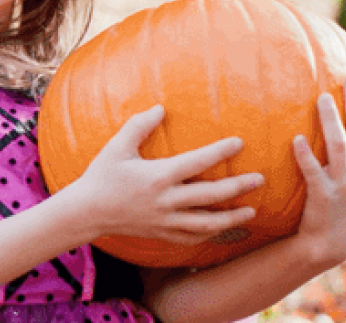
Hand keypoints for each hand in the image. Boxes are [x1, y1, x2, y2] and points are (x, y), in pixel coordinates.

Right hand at [67, 105, 263, 244]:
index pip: (197, 162)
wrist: (86, 211)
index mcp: (157, 176)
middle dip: (238, 187)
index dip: (220, 152)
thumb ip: (138, 126)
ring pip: (207, 223)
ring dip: (232, 217)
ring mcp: (164, 220)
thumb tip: (160, 107)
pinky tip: (224, 229)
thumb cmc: (100, 176)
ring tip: (251, 210)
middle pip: (211, 195)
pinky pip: (191, 238)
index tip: (239, 143)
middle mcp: (165, 200)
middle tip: (259, 179)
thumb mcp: (116, 147)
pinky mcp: (161, 233)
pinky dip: (211, 235)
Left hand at [292, 76, 345, 266]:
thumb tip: (344, 135)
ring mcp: (344, 184)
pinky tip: (296, 139)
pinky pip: (313, 172)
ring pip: (339, 147)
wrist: (331, 244)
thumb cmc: (341, 208)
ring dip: (331, 122)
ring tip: (321, 99)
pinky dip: (305, 155)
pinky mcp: (323, 196)